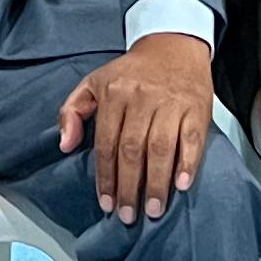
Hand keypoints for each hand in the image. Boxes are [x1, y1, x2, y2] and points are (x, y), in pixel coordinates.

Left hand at [57, 32, 214, 223]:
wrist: (173, 45)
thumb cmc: (131, 72)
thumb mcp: (94, 82)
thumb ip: (72, 110)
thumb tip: (65, 145)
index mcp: (114, 93)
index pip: (107, 143)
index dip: (106, 177)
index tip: (106, 203)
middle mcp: (141, 98)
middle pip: (133, 150)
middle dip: (129, 187)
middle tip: (128, 215)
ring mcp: (171, 103)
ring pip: (161, 148)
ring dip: (156, 182)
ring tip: (153, 210)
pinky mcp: (195, 108)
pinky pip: (192, 140)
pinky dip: (188, 164)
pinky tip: (181, 185)